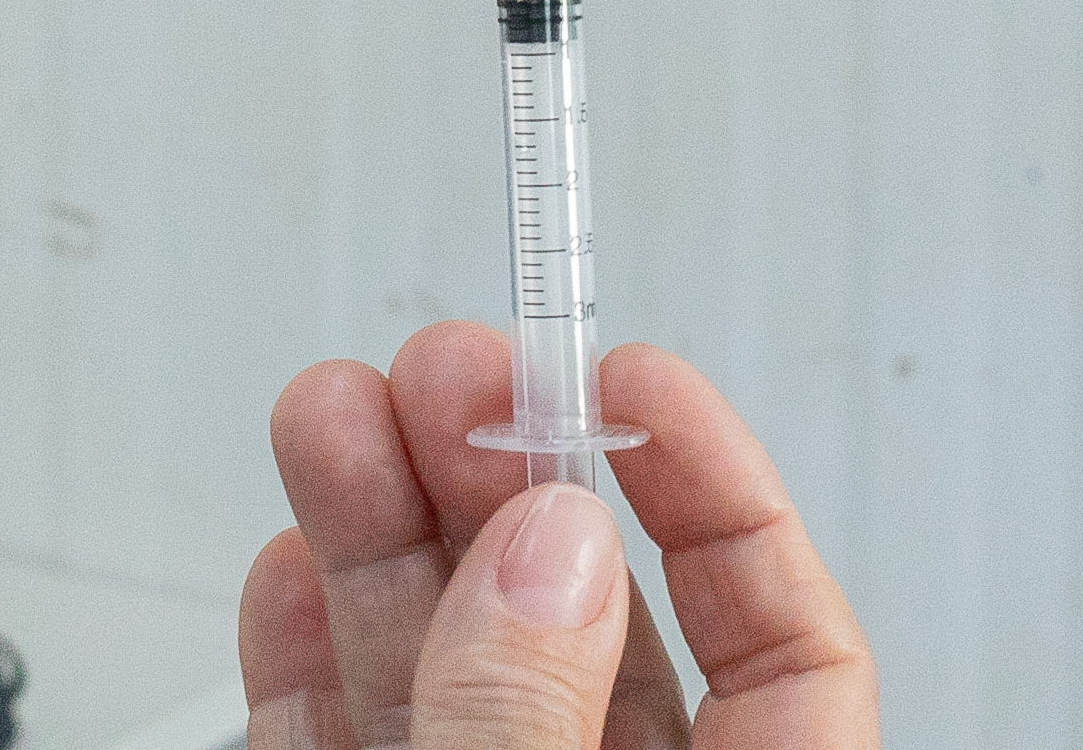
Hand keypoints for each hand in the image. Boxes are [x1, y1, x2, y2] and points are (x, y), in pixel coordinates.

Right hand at [244, 324, 876, 747]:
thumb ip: (530, 721)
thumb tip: (545, 557)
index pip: (788, 652)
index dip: (719, 492)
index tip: (630, 373)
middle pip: (582, 628)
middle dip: (500, 473)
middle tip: (445, 369)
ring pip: (446, 668)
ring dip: (380, 526)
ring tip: (332, 415)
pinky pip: (345, 743)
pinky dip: (308, 655)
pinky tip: (294, 567)